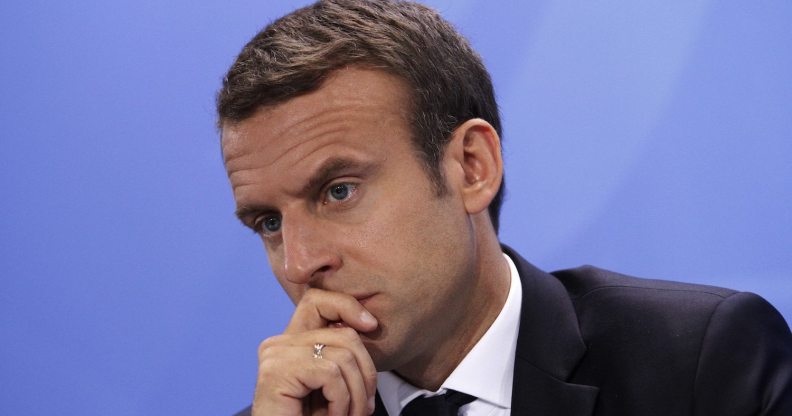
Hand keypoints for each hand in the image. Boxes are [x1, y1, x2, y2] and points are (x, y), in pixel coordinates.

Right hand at [251, 289, 378, 415]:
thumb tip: (368, 324)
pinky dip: (342, 402)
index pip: (318, 300)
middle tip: (363, 408)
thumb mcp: (332, 386)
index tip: (372, 326)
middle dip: (366, 374)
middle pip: (343, 334)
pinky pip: (331, 373)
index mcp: (290, 342)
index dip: (347, 306)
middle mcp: (277, 344)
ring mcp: (274, 355)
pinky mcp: (276, 371)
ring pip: (343, 356)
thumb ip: (342, 356)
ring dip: (355, 396)